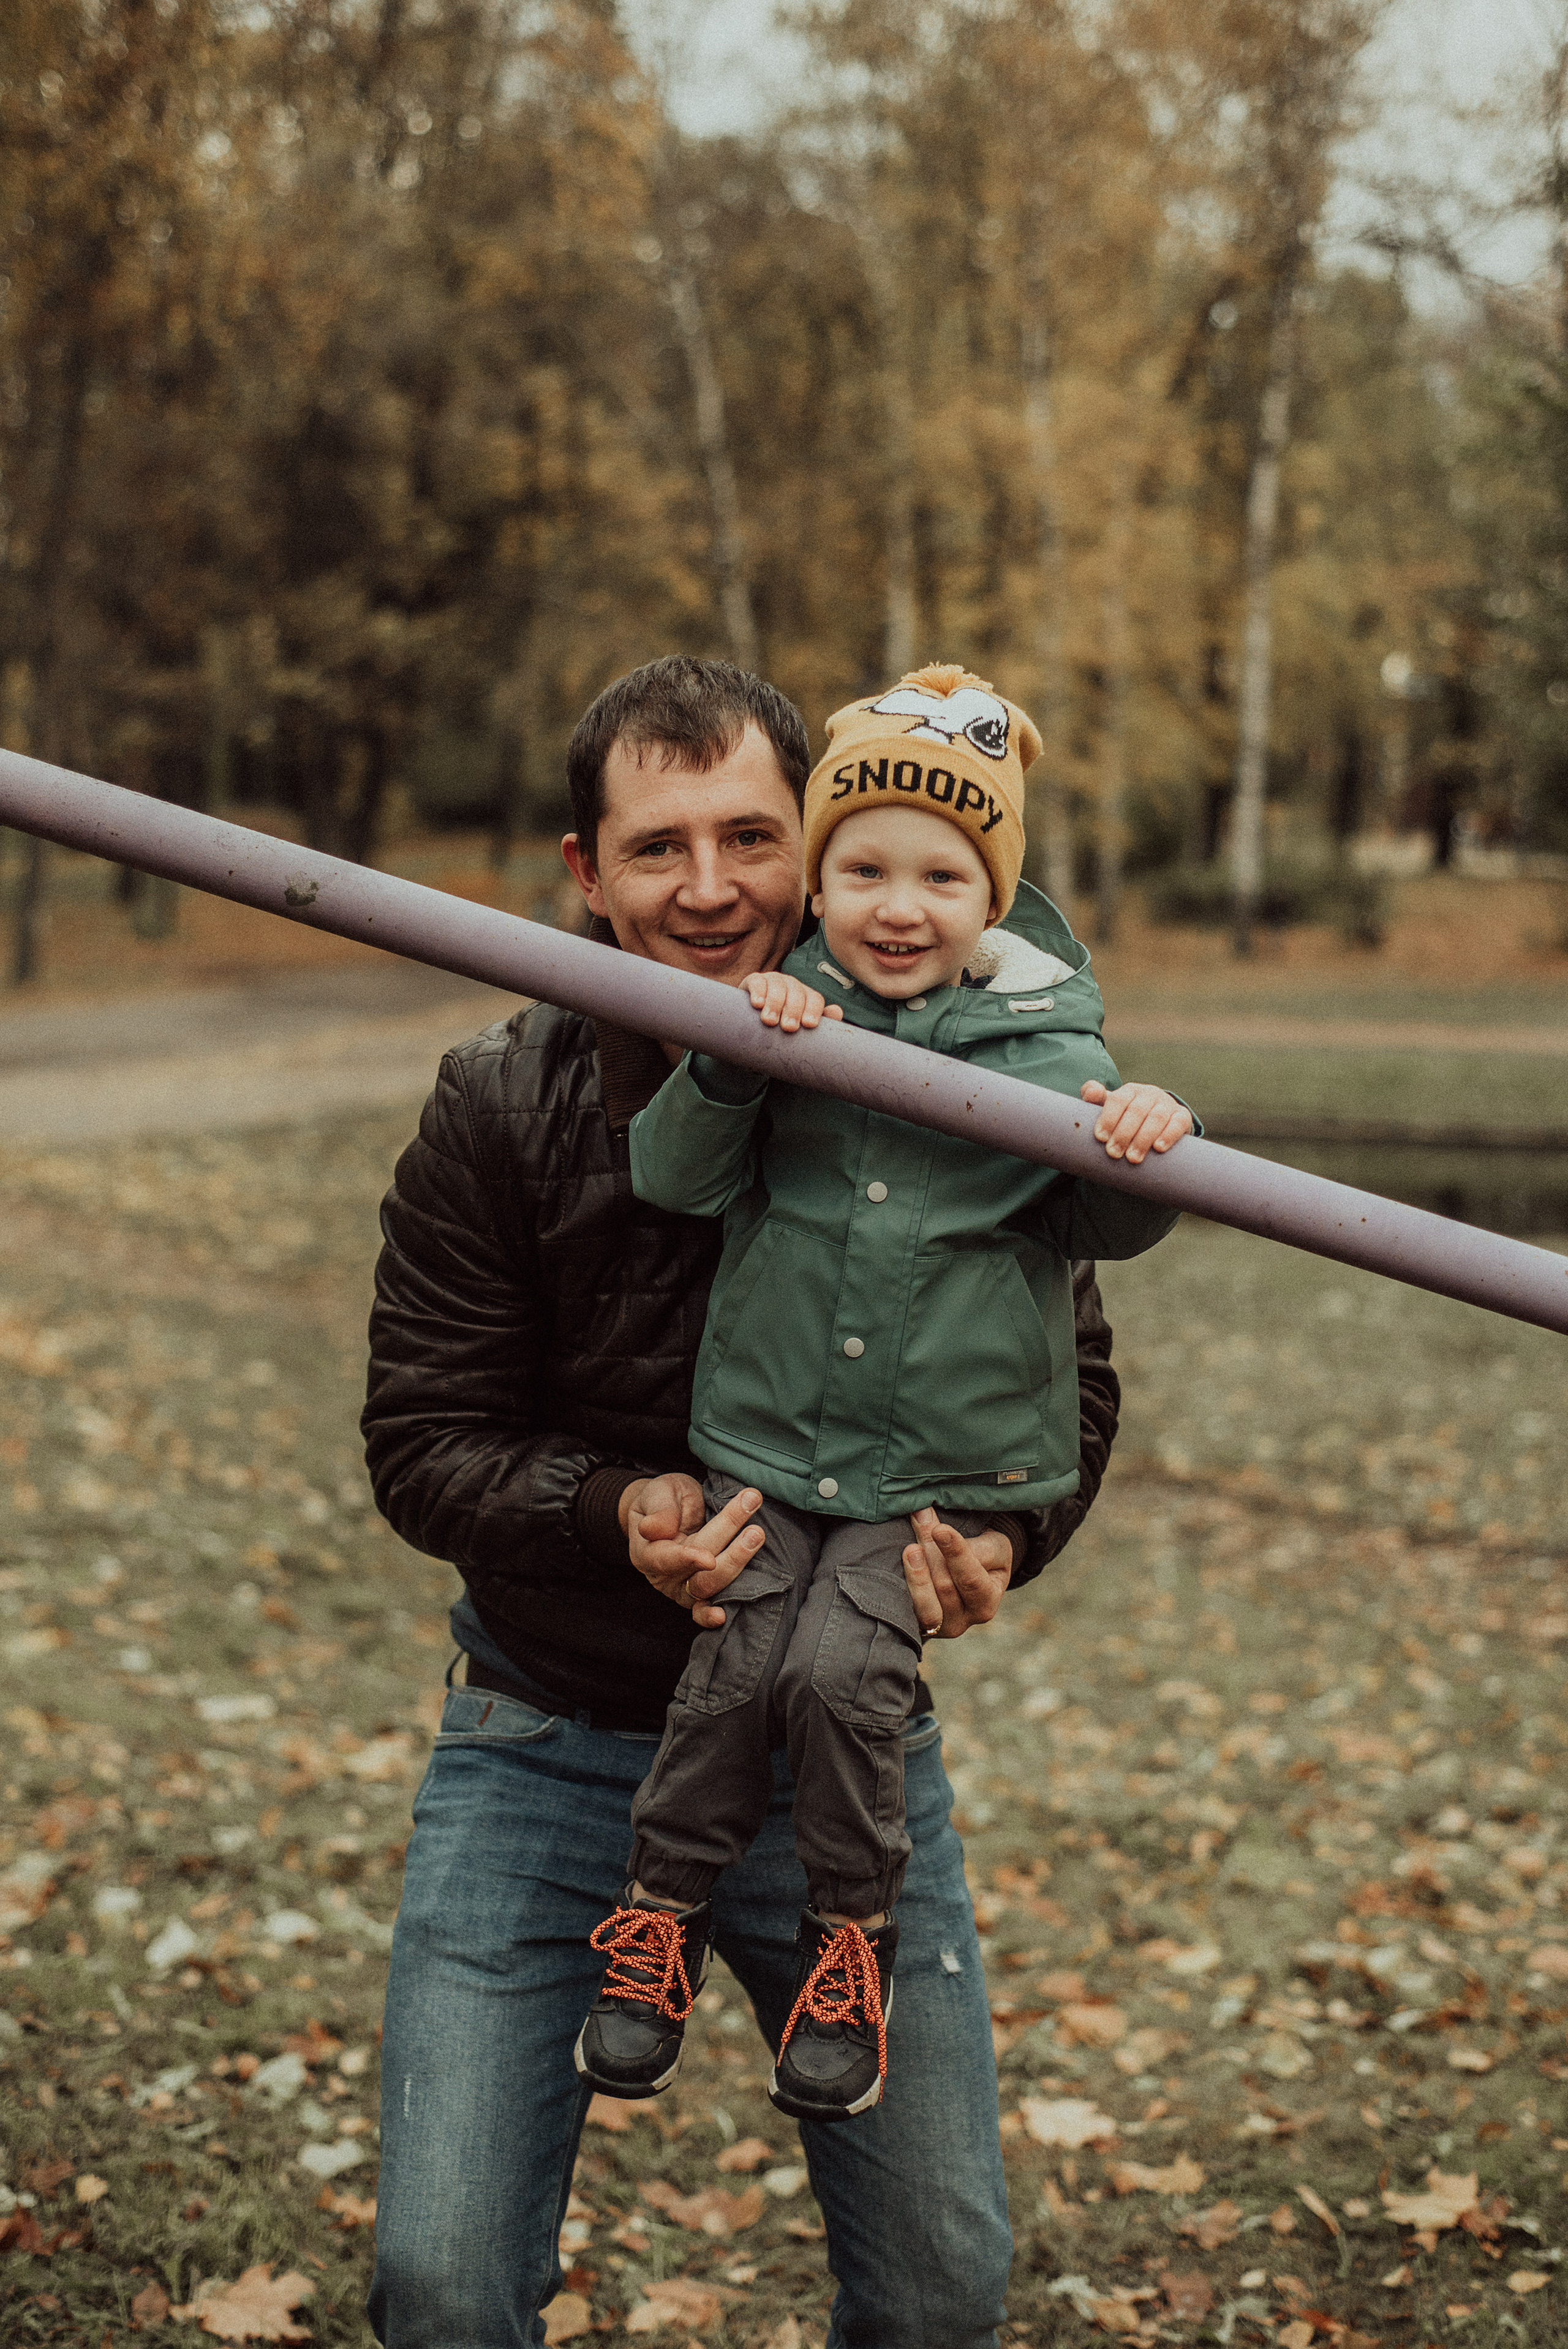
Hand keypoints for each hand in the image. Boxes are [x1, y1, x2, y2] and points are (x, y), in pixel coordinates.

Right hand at [620, 1473, 765, 1629]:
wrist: (669, 1510)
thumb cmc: (664, 1500)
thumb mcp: (659, 1493)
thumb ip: (659, 1510)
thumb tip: (652, 1529)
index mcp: (647, 1552)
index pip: (667, 1559)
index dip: (687, 1560)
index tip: (709, 1558)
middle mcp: (664, 1577)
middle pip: (698, 1574)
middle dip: (730, 1554)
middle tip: (755, 1530)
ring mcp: (682, 1589)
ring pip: (710, 1588)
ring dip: (737, 1566)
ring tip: (757, 1537)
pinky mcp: (699, 1594)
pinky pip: (705, 1608)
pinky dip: (711, 1616)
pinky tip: (723, 1616)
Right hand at [742, 971, 843, 1033]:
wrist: (752, 1021)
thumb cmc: (780, 1026)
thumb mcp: (799, 1027)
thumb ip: (820, 1023)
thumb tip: (837, 1011)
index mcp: (806, 996)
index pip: (815, 999)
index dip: (813, 1010)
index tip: (809, 1025)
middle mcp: (792, 985)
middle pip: (797, 993)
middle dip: (794, 1010)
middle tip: (789, 1028)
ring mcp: (773, 980)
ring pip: (778, 987)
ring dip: (775, 1003)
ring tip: (769, 1021)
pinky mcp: (754, 980)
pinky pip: (758, 981)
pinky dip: (758, 991)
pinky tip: (757, 1004)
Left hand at [902, 1510, 1012, 1640]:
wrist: (965, 1576)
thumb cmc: (983, 1556)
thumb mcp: (994, 1547)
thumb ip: (978, 1544)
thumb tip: (937, 1528)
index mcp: (987, 1600)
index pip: (972, 1577)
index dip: (956, 1553)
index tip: (940, 1530)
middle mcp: (964, 1619)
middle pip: (945, 1587)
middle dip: (931, 1553)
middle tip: (919, 1521)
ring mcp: (939, 1626)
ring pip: (926, 1604)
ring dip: (916, 1574)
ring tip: (910, 1549)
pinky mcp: (918, 1625)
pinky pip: (909, 1612)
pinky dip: (903, 1589)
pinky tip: (896, 1567)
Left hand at [1079, 1079, 1191, 1164]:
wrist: (1158, 1122)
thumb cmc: (1126, 1117)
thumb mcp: (1111, 1108)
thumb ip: (1096, 1098)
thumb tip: (1090, 1092)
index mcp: (1130, 1090)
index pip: (1118, 1100)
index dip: (1109, 1118)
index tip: (1101, 1138)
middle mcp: (1149, 1093)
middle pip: (1136, 1111)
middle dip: (1123, 1134)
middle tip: (1113, 1153)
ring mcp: (1167, 1104)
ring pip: (1156, 1118)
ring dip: (1143, 1139)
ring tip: (1132, 1158)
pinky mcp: (1182, 1116)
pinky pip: (1178, 1123)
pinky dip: (1168, 1135)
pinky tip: (1158, 1148)